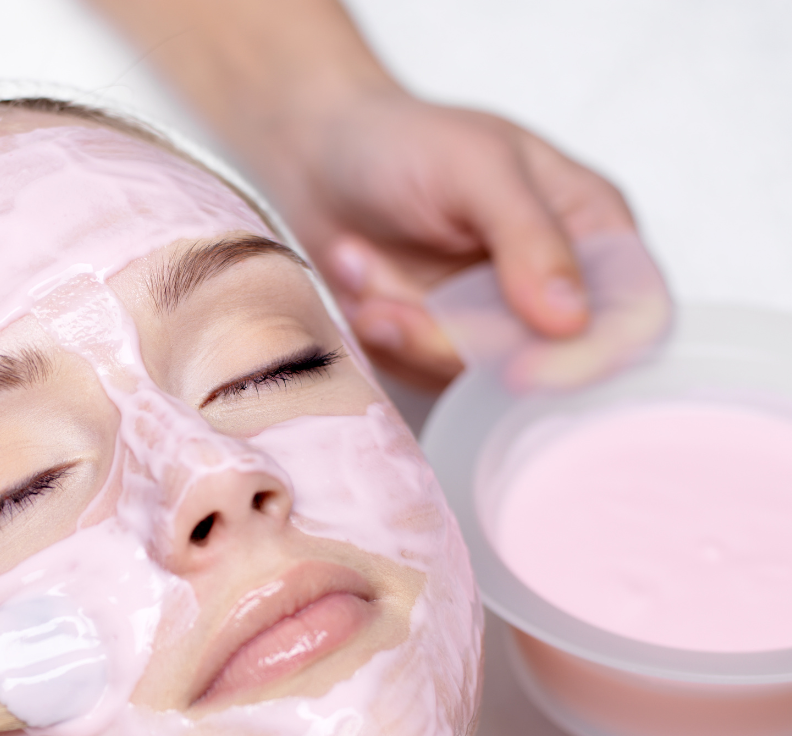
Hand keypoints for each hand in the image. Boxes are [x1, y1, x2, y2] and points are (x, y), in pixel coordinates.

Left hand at [262, 86, 637, 387]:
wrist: (320, 158)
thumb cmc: (406, 143)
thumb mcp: (476, 168)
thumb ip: (528, 238)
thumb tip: (570, 320)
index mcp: (594, 232)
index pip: (631, 321)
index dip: (587, 359)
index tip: (518, 372)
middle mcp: (554, 289)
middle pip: (538, 362)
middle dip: (450, 338)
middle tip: (383, 304)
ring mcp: (495, 327)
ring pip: (470, 376)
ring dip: (402, 328)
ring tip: (355, 261)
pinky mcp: (440, 351)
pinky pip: (421, 373)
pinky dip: (380, 333)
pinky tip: (354, 275)